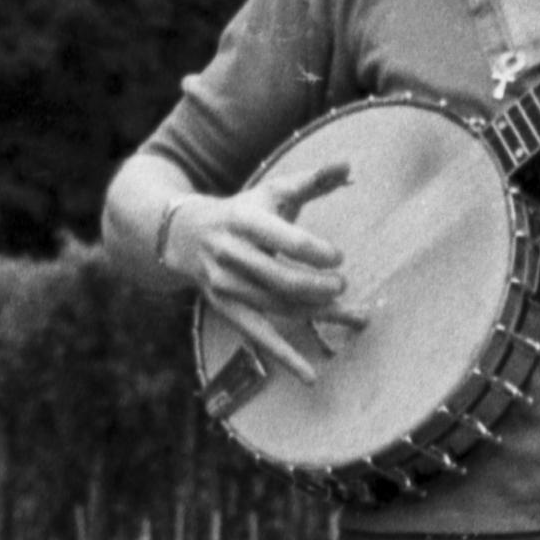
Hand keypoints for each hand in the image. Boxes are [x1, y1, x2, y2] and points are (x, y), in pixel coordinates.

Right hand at [176, 163, 363, 386]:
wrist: (183, 233)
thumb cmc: (243, 210)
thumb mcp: (272, 191)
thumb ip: (313, 180)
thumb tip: (350, 163)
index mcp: (245, 220)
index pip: (283, 239)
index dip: (314, 251)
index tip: (338, 258)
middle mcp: (232, 254)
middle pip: (282, 278)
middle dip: (318, 286)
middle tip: (344, 286)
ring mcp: (227, 285)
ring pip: (278, 307)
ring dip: (319, 316)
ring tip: (357, 317)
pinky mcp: (227, 308)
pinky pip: (259, 336)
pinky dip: (285, 357)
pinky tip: (311, 376)